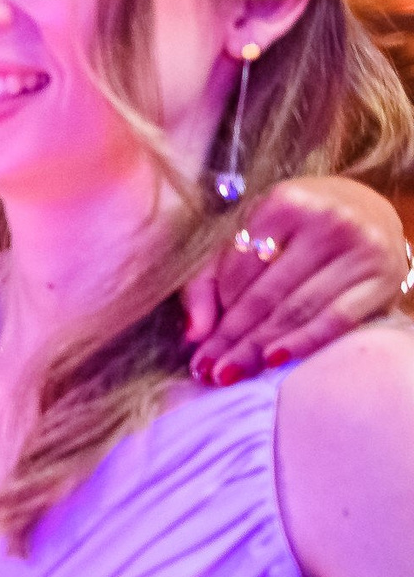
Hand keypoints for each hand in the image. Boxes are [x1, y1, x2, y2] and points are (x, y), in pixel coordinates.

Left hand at [185, 175, 409, 383]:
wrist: (366, 211)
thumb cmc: (295, 227)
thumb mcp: (250, 235)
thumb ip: (210, 278)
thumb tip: (194, 334)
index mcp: (285, 203)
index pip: (238, 268)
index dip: (217, 307)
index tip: (201, 339)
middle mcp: (327, 222)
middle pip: (266, 294)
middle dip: (231, 337)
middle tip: (206, 369)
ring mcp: (360, 250)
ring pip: (298, 309)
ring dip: (258, 347)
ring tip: (229, 373)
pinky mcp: (383, 279)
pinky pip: (336, 320)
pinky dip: (303, 342)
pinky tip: (273, 360)